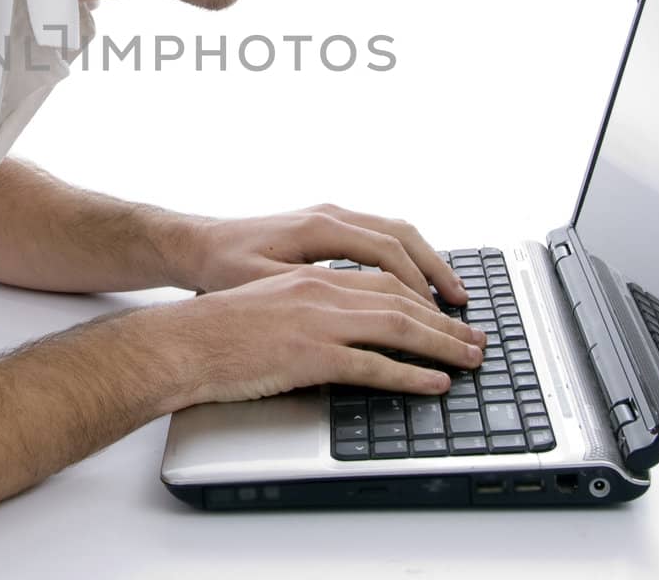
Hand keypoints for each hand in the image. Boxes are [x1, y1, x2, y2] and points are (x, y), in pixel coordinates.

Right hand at [138, 265, 487, 409]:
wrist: (182, 342)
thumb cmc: (218, 328)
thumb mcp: (272, 302)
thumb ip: (311, 308)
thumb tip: (344, 331)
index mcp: (314, 275)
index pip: (385, 277)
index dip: (425, 294)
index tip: (449, 312)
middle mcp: (322, 289)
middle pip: (402, 299)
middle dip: (445, 321)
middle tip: (475, 339)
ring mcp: (318, 321)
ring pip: (397, 326)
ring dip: (441, 345)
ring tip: (469, 360)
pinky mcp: (310, 354)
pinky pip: (373, 365)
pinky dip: (409, 375)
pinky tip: (432, 384)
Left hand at [176, 202, 469, 307]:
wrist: (195, 246)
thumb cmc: (220, 267)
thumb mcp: (258, 285)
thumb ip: (305, 293)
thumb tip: (348, 308)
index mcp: (318, 228)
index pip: (387, 253)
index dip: (418, 285)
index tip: (439, 315)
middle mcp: (330, 216)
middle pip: (402, 238)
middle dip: (436, 272)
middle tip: (462, 307)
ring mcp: (330, 218)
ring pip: (395, 233)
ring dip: (426, 262)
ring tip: (451, 296)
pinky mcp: (327, 228)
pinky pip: (380, 237)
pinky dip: (406, 258)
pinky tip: (417, 283)